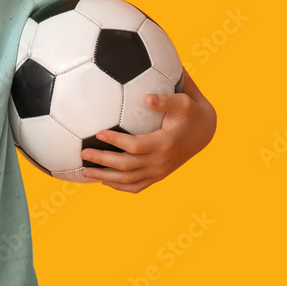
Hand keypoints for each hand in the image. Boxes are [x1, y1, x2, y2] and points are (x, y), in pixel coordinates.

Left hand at [79, 67, 215, 192]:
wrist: (204, 131)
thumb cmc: (190, 111)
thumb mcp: (183, 102)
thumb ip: (165, 100)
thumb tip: (147, 98)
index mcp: (164, 143)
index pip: (135, 146)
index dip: (116, 141)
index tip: (98, 133)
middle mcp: (161, 162)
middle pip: (126, 166)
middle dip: (102, 161)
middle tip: (82, 153)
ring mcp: (159, 172)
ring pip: (128, 181)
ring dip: (105, 177)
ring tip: (84, 171)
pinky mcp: (159, 176)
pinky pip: (136, 187)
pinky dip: (119, 186)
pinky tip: (103, 181)